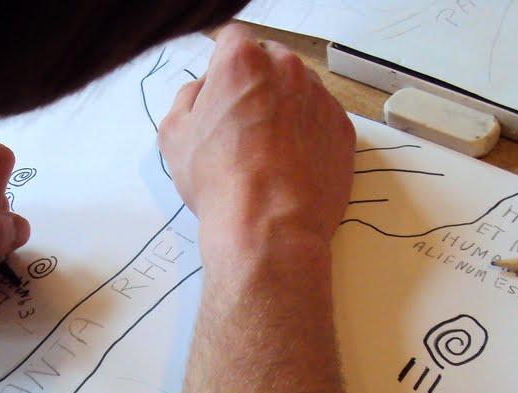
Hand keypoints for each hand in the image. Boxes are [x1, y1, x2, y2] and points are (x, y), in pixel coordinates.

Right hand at [158, 25, 354, 279]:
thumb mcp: (174, 136)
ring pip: (299, 91)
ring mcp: (320, 97)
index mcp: (242, 62)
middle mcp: (287, 69)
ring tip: (266, 153)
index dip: (223, 67)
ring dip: (284, 110)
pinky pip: (322, 120)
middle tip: (240, 128)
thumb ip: (188, 98)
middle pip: (270, 63)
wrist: (268, 227)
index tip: (221, 90)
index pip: (232, 40)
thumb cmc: (221, 182)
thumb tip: (202, 91)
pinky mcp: (342, 128)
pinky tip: (289, 165)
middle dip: (256, 86)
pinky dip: (308, 135)